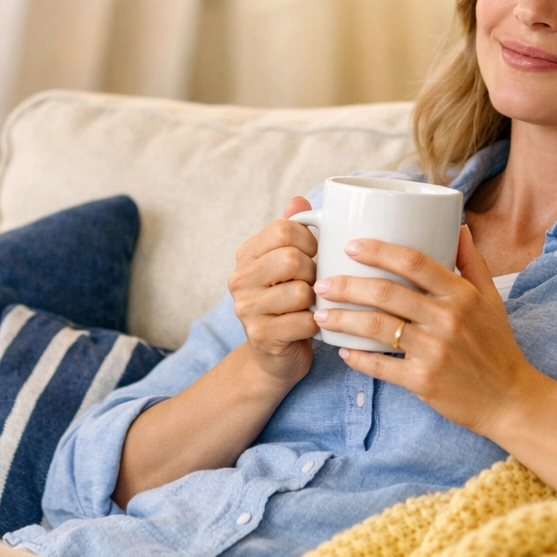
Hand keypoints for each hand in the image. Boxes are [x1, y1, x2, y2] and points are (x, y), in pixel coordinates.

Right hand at [227, 196, 319, 386]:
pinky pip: (303, 322)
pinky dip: (317, 324)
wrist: (275, 357)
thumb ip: (293, 231)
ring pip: (299, 291)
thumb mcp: (289, 264)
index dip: (309, 239)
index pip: (281, 229)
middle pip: (290, 258)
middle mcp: (239, 279)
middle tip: (316, 282)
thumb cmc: (289, 304)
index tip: (316, 253)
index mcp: (247, 255)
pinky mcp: (260, 336)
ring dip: (317, 299)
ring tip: (314, 304)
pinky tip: (314, 325)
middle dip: (314, 270)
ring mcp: (246, 309)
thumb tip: (300, 200)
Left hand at [312, 225, 539, 436]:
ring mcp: (434, 350)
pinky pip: (380, 366)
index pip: (413, 262)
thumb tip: (457, 225)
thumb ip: (472, 261)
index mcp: (461, 294)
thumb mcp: (491, 299)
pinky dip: (357, 358)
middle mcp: (447, 319)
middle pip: (386, 292)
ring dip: (342, 319)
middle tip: (321, 284)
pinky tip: (343, 350)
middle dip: (346, 285)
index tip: (350, 245)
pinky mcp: (423, 380)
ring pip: (376, 327)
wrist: (509, 399)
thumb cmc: (496, 346)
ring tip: (320, 315)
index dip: (378, 250)